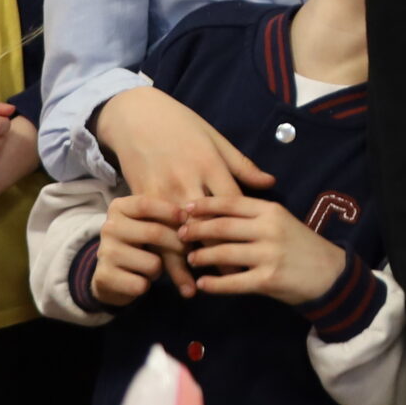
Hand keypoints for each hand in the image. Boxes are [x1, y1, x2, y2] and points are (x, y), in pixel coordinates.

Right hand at [92, 194, 182, 305]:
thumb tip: (198, 220)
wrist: (112, 275)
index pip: (146, 204)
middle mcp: (108, 227)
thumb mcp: (152, 224)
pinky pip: (141, 284)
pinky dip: (146, 285)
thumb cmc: (141, 243)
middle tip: (187, 251)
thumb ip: (169, 219)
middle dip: (178, 245)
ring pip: (152, 263)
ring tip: (153, 267)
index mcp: (119, 208)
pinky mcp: (105, 277)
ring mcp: (104, 252)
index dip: (169, 211)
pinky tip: (140, 280)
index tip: (185, 218)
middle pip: (154, 233)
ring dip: (160, 269)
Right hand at [96, 90, 273, 296]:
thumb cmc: (184, 125)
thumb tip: (269, 183)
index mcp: (210, 165)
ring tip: (194, 288)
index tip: (254, 252)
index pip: (232, 203)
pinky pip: (151, 231)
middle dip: (218, 254)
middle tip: (231, 280)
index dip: (242, 230)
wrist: (136, 116)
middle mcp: (186, 181)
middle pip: (206, 224)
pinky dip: (159, 253)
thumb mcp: (216, 140)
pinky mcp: (140, 197)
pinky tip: (164, 272)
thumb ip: (241, 166)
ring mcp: (161, 191)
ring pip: (175, 235)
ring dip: (184, 263)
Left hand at [178, 194, 345, 305]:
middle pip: (222, 226)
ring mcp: (269, 255)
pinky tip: (202, 284)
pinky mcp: (268, 280)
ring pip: (223, 253)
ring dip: (201, 256)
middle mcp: (269, 229)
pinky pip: (232, 282)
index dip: (205, 205)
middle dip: (196, 230)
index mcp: (272, 211)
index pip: (231, 202)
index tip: (185, 207)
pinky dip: (213, 284)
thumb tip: (215, 214)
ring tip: (190, 259)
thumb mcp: (282, 221)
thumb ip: (254, 216)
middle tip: (179, 234)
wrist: (330, 273)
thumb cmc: (301, 245)